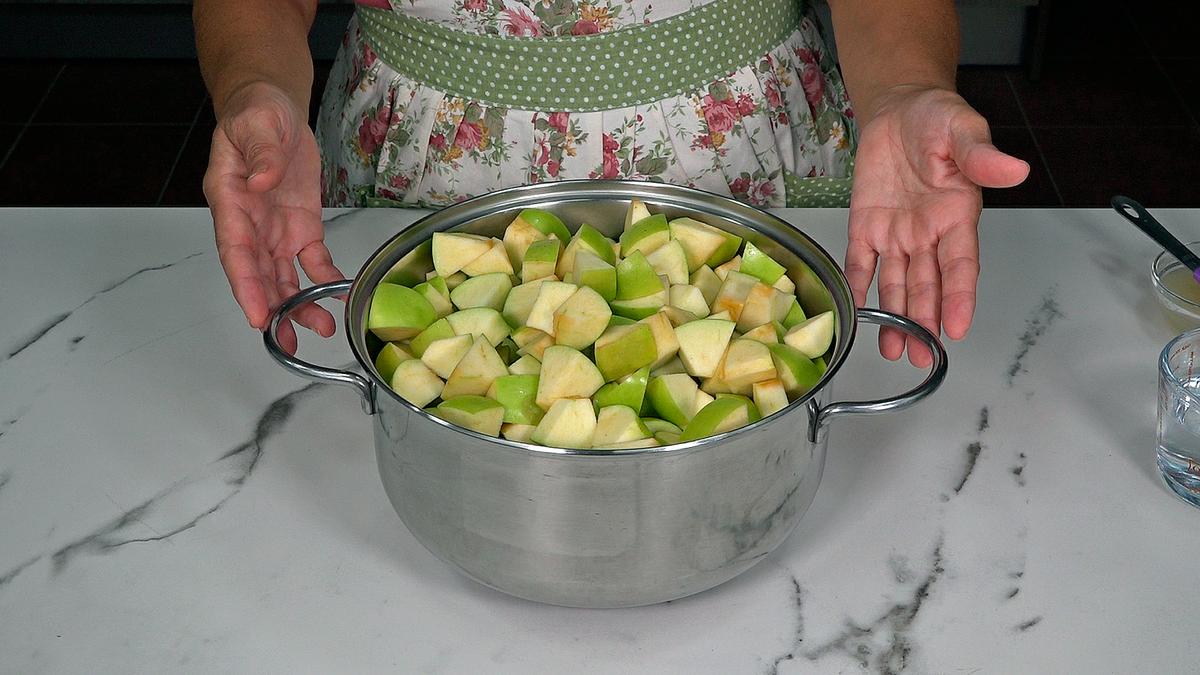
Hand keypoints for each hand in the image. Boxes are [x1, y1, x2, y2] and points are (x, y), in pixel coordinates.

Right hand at [203, 82, 343, 354]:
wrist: (276, 109)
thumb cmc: (257, 113)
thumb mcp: (258, 123)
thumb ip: (261, 152)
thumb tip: (263, 178)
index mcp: (231, 200)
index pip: (236, 251)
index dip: (246, 286)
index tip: (257, 315)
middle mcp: (251, 223)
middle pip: (259, 274)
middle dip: (272, 309)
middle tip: (287, 340)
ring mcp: (275, 229)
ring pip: (284, 276)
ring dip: (298, 304)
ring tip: (320, 328)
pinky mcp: (301, 227)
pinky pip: (312, 260)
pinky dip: (325, 279)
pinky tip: (338, 296)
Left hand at [845, 85, 1029, 366]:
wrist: (899, 108)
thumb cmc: (937, 119)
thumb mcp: (962, 129)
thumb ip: (981, 155)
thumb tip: (1014, 169)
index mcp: (956, 216)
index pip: (960, 265)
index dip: (959, 297)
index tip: (958, 327)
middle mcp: (928, 233)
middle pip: (927, 285)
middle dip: (924, 321)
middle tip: (920, 354)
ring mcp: (897, 233)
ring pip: (897, 283)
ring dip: (895, 315)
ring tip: (894, 349)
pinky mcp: (866, 226)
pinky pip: (860, 262)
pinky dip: (857, 286)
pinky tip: (855, 312)